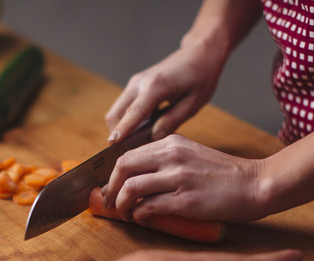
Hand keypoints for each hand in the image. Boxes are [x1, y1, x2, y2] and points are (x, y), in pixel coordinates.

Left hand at [102, 134, 263, 223]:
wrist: (256, 184)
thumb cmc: (226, 176)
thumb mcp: (193, 155)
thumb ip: (168, 160)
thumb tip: (140, 178)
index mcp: (172, 143)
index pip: (128, 155)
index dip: (114, 175)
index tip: (112, 189)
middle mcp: (172, 156)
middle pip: (123, 168)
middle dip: (112, 189)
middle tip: (112, 204)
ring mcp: (178, 177)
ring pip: (131, 188)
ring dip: (123, 205)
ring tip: (128, 215)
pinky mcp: (185, 200)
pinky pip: (148, 207)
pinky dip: (140, 216)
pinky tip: (145, 219)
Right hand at [105, 40, 225, 143]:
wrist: (199, 54)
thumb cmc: (201, 77)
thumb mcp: (193, 103)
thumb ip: (172, 121)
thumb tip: (154, 138)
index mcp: (156, 86)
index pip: (134, 113)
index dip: (122, 130)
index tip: (112, 144)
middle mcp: (140, 82)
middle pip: (116, 113)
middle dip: (117, 134)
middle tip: (128, 154)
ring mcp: (135, 82)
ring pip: (117, 111)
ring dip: (121, 128)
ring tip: (136, 145)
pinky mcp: (136, 85)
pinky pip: (125, 107)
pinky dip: (127, 120)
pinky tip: (141, 131)